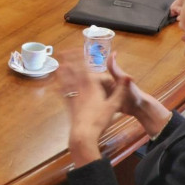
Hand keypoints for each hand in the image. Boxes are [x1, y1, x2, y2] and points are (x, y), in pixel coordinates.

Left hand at [59, 50, 129, 166]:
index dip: (83, 58)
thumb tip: (129, 77)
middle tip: (63, 51)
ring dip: (62, 71)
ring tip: (57, 63)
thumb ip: (121, 90)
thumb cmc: (99, 119)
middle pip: (73, 70)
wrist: (84, 134)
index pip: (86, 68)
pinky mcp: (68, 105)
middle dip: (69, 60)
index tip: (79, 50)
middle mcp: (80, 88)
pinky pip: (63, 92)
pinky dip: (59, 86)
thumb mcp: (114, 105)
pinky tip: (55, 84)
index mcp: (91, 86)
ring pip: (65, 80)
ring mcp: (72, 96)